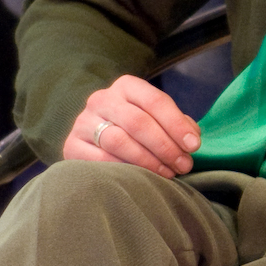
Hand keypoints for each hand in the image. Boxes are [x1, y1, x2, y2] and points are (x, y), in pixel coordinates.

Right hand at [63, 74, 200, 177]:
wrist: (95, 141)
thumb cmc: (136, 130)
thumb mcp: (156, 119)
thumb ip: (176, 124)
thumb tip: (191, 139)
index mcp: (126, 86)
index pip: (155, 101)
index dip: (177, 124)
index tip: (194, 146)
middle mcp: (102, 99)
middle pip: (138, 122)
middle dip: (165, 146)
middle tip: (183, 165)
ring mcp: (83, 122)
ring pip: (119, 141)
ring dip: (148, 161)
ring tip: (167, 173)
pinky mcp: (72, 146)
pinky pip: (100, 161)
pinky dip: (125, 171)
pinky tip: (141, 179)